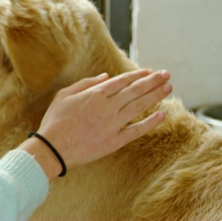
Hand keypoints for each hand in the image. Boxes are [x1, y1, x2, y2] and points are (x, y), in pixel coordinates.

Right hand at [18, 69, 171, 179]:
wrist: (53, 149)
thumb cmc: (55, 121)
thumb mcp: (64, 95)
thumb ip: (85, 83)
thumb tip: (106, 76)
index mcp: (96, 93)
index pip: (123, 80)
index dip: (138, 75)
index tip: (150, 72)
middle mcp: (108, 106)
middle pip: (136, 90)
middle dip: (153, 81)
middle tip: (167, 74)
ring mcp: (113, 124)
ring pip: (140, 106)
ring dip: (156, 96)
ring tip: (169, 88)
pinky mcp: (115, 141)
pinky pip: (137, 130)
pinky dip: (151, 122)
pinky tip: (162, 114)